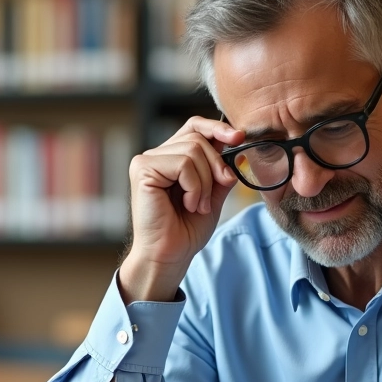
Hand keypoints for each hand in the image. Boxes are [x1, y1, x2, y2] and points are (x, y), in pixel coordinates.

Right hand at [119, 116, 242, 302]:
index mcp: (171, 157)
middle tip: (214, 195)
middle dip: (216, 166)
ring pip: (192, 150)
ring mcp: (146, 161)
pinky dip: (194, 187)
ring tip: (198, 205)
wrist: (170, 255)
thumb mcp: (213, 195)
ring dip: (205, 183)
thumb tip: (237, 148)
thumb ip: (221, 171)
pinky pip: (183, 164)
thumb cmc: (186, 230)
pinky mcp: (142, 169)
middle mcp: (156, 155)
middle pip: (198, 138)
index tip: (239, 137)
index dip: (217, 128)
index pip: (195, 126)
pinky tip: (188, 204)